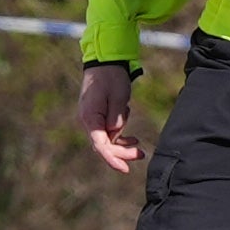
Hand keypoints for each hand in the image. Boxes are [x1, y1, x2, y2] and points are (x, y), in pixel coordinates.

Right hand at [78, 60, 147, 174]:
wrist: (105, 61)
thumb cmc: (111, 77)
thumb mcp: (119, 97)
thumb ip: (116, 118)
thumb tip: (115, 134)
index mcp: (90, 117)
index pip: (100, 145)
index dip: (112, 159)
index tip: (124, 169)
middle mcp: (88, 120)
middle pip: (104, 145)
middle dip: (121, 153)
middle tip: (141, 155)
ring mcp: (93, 119)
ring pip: (107, 140)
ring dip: (122, 146)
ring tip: (139, 149)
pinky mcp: (99, 116)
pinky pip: (108, 133)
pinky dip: (120, 137)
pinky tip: (132, 140)